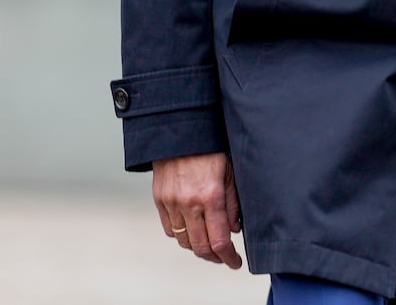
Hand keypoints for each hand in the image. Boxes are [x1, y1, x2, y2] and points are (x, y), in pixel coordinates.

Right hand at [153, 152, 242, 267]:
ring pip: (184, 241)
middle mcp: (189, 203)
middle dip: (214, 258)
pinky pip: (169, 229)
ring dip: (197, 248)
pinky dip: (181, 235)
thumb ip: (232, 204)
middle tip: (224, 258)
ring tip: (209, 244)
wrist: (180, 132)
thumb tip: (234, 231)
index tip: (235, 263)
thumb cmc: (210, 149)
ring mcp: (172, 203)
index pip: (219, 241)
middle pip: (200, 248)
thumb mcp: (230, 172)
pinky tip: (192, 230)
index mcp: (211, 196)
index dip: (229, 258)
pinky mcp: (159, 200)